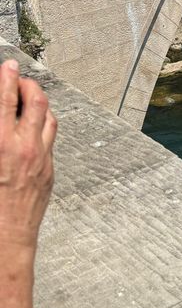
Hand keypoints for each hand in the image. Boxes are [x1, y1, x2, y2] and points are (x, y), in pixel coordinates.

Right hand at [0, 60, 56, 252]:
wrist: (4, 241)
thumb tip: (1, 115)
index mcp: (1, 144)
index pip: (4, 100)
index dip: (6, 78)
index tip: (6, 66)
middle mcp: (24, 148)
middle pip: (35, 101)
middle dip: (27, 84)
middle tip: (18, 78)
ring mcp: (41, 159)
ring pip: (48, 117)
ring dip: (38, 102)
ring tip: (28, 97)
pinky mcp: (49, 171)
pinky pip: (50, 139)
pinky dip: (42, 125)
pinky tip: (34, 126)